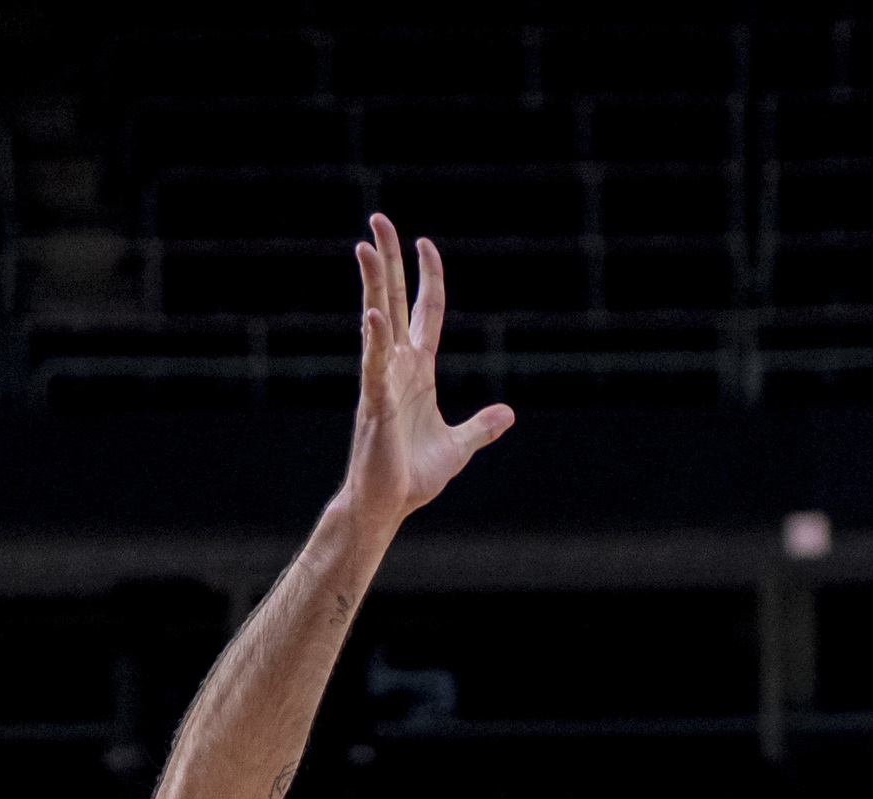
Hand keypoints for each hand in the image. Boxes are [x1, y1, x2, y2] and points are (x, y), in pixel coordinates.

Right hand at [333, 214, 513, 540]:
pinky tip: (373, 313)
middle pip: (394, 301)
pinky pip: (374, 366)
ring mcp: (384, 381)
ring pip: (377, 322)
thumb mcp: (460, 446)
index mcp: (419, 371)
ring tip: (365, 246)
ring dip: (373, 285)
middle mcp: (398, 367)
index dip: (428, 277)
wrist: (388, 505)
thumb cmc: (413, 476)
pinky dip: (375, 340)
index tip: (425, 244)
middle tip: (378, 219)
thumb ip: (482, 427)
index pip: (426, 312)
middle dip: (389, 260)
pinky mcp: (376, 404)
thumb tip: (508, 414)